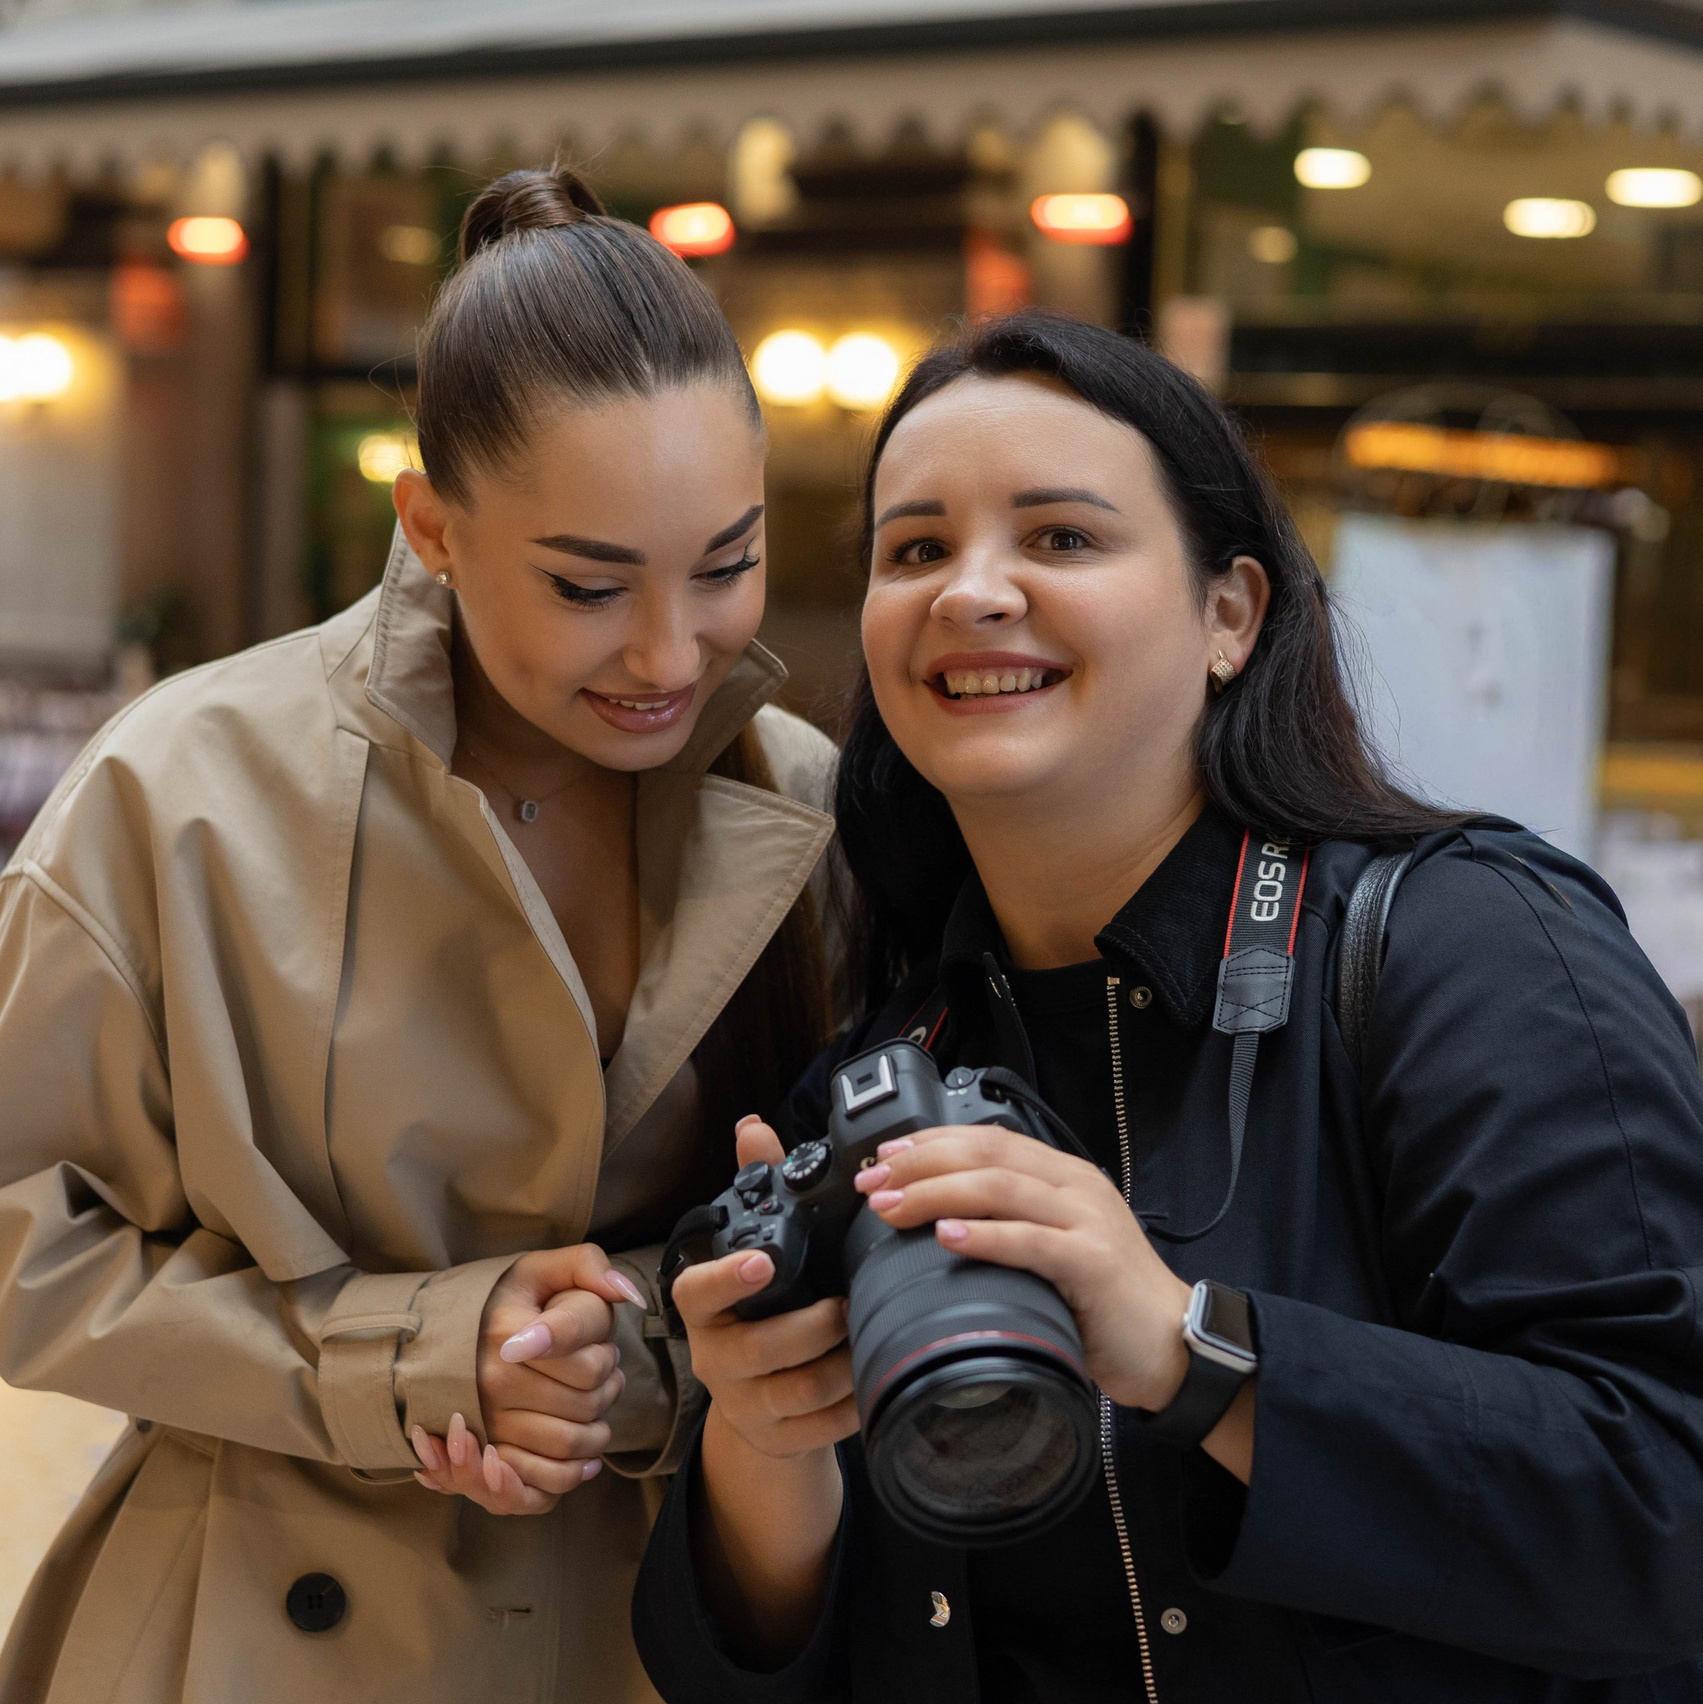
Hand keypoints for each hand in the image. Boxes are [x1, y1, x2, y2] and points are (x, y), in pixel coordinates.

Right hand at [412, 1243, 643, 1513]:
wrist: (449, 1340)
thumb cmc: (509, 1302)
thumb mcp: (541, 1269)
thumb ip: (587, 1266)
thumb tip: (627, 1295)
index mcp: (506, 1332)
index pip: (585, 1361)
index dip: (604, 1355)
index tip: (597, 1345)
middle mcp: (491, 1381)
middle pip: (586, 1401)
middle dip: (607, 1385)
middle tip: (599, 1369)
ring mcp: (488, 1423)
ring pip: (570, 1441)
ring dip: (596, 1426)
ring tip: (592, 1402)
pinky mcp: (490, 1457)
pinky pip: (544, 1481)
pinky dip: (573, 1472)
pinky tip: (585, 1453)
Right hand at [671, 1117, 859, 1461]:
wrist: (763, 1400)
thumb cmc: (765, 1307)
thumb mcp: (757, 1250)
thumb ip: (757, 1187)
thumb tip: (753, 1127)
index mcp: (704, 1309)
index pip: (697, 1293)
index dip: (729, 1278)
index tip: (767, 1261)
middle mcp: (715, 1358)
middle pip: (763, 1347)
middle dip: (816, 1325)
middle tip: (852, 1302)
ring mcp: (744, 1404)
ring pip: (800, 1389)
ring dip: (844, 1362)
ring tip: (871, 1334)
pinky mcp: (777, 1439)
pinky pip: (823, 1428)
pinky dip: (855, 1404)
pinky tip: (875, 1378)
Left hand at [853, 1126, 1193, 1412]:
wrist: (1171, 1345)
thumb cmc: (1105, 1302)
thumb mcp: (1054, 1246)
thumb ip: (1011, 1224)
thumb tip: (937, 1221)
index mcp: (1063, 1176)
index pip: (987, 1140)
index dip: (931, 1142)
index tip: (884, 1155)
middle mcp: (1076, 1187)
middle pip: (986, 1155)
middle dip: (920, 1164)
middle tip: (873, 1182)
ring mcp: (1087, 1221)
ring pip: (1000, 1188)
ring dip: (936, 1193)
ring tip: (892, 1206)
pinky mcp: (1093, 1263)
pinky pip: (1030, 1241)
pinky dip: (984, 1236)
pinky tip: (948, 1235)